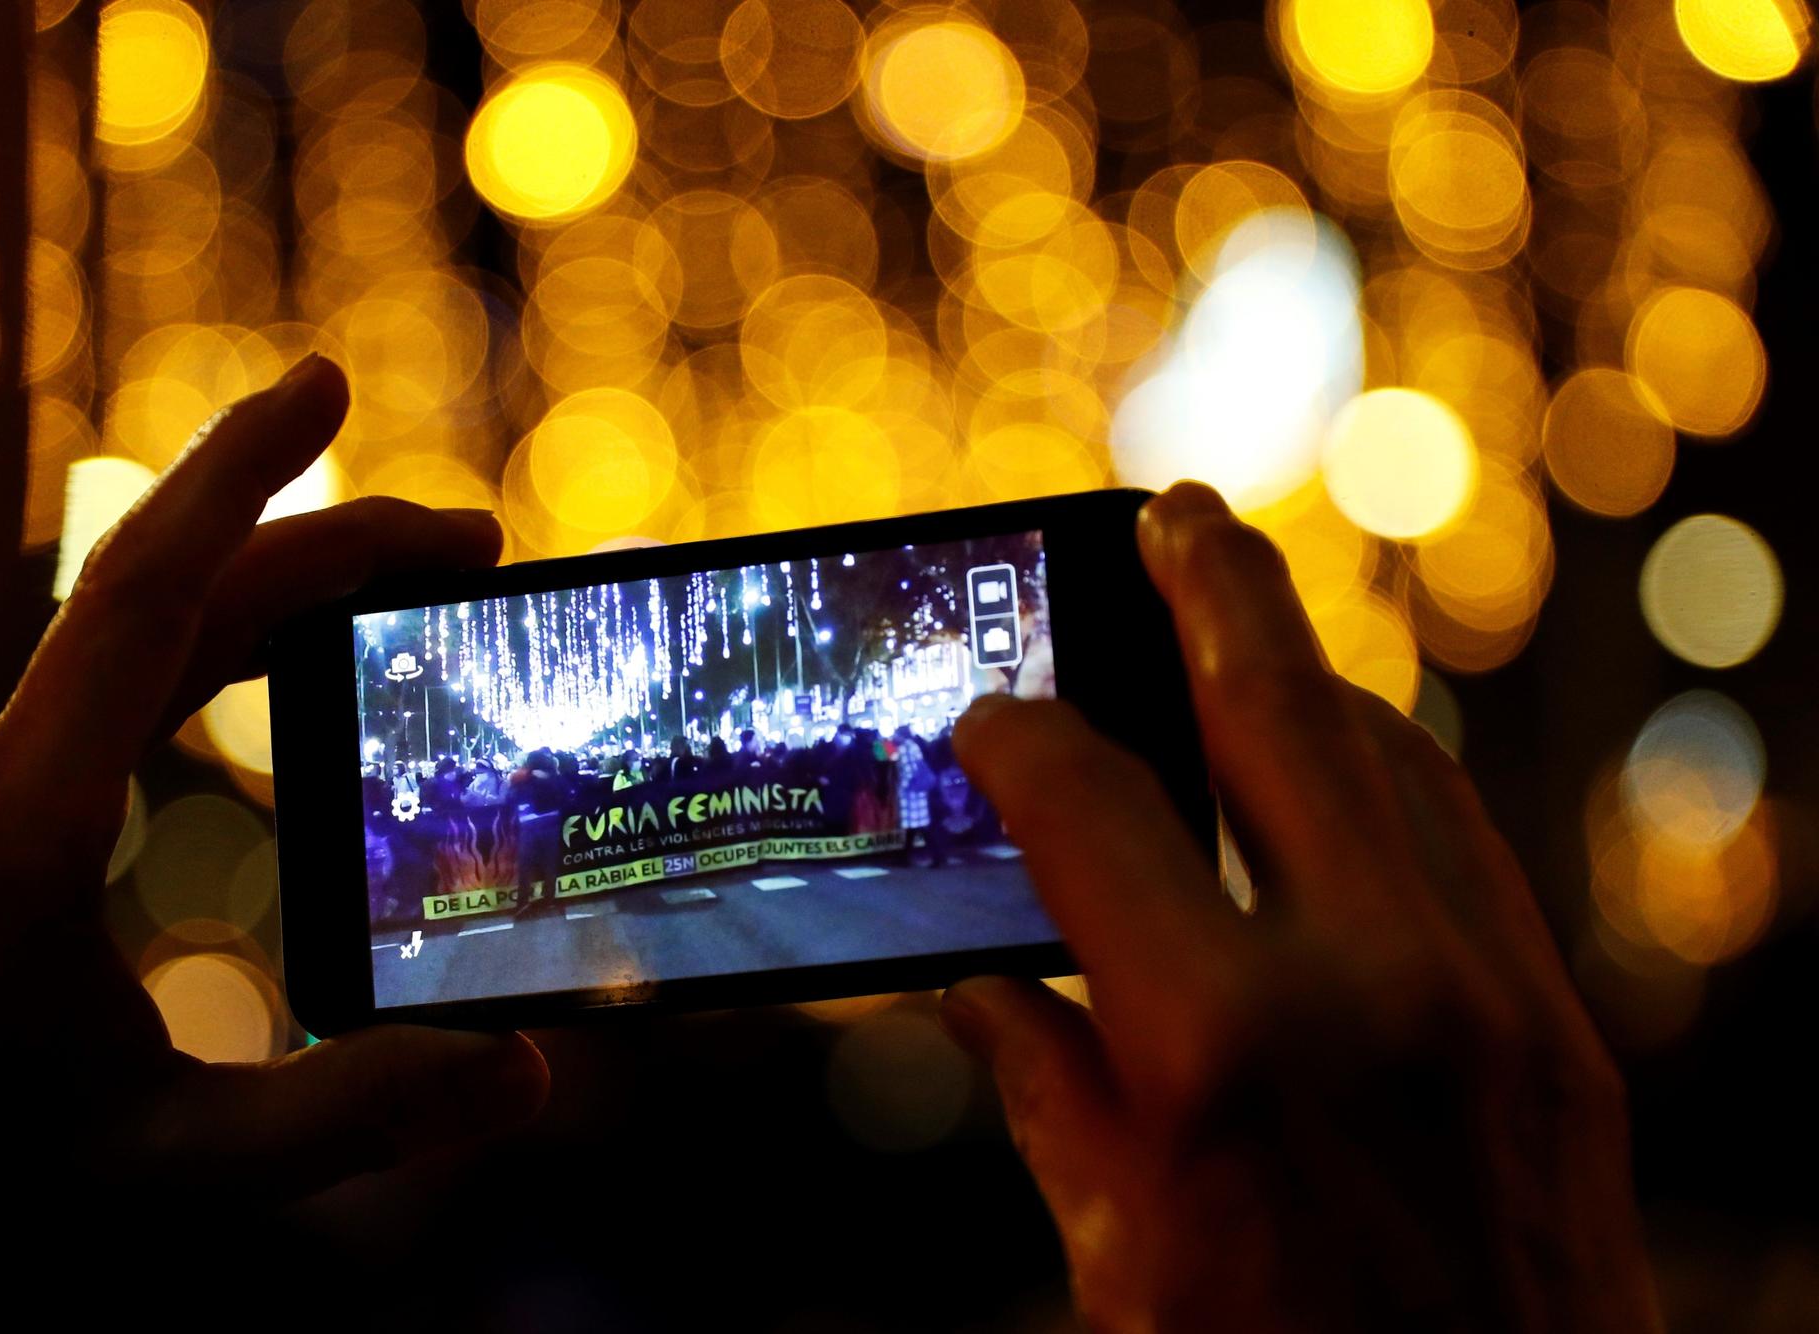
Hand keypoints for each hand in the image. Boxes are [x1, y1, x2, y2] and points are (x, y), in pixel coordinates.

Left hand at [0, 356, 546, 1204]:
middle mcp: (2, 773)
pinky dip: (231, 641)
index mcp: (23, 820)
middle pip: (171, 592)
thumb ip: (339, 1117)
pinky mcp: (7, 815)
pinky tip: (291, 669)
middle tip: (474, 540)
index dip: (239, 478)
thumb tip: (520, 1066)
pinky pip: (130, 683)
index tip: (327, 384)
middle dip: (325, 538)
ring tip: (412, 586)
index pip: (140, 596)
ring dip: (279, 581)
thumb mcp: (158, 1160)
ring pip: (147, 631)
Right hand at [944, 484, 1658, 1332]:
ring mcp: (1487, 998)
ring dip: (1304, 684)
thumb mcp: (1115, 1264)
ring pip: (1392, 761)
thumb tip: (983, 992)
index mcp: (1217, 1048)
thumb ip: (1046, 1098)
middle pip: (1275, 712)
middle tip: (1172, 513)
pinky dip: (1389, 781)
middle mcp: (1368, 985)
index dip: (1018, 744)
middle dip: (1211, 591)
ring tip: (1242, 637)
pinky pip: (1464, 846)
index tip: (985, 727)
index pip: (1090, 811)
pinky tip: (1339, 775)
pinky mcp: (1559, 1033)